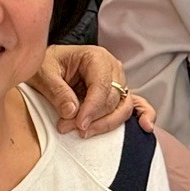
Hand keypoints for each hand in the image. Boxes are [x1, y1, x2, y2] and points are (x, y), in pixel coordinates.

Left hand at [32, 45, 156, 135]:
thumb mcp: (43, 73)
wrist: (47, 65)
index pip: (102, 86)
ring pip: (123, 107)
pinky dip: (144, 115)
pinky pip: (136, 105)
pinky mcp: (118, 94)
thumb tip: (72, 112)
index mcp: (96, 57)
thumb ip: (57, 91)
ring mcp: (118, 82)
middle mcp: (112, 68)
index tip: (78, 124)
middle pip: (113, 99)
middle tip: (66, 128)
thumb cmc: (46, 65)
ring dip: (107, 124)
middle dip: (92, 118)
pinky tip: (146, 127)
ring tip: (85, 133)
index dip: (92, 108)